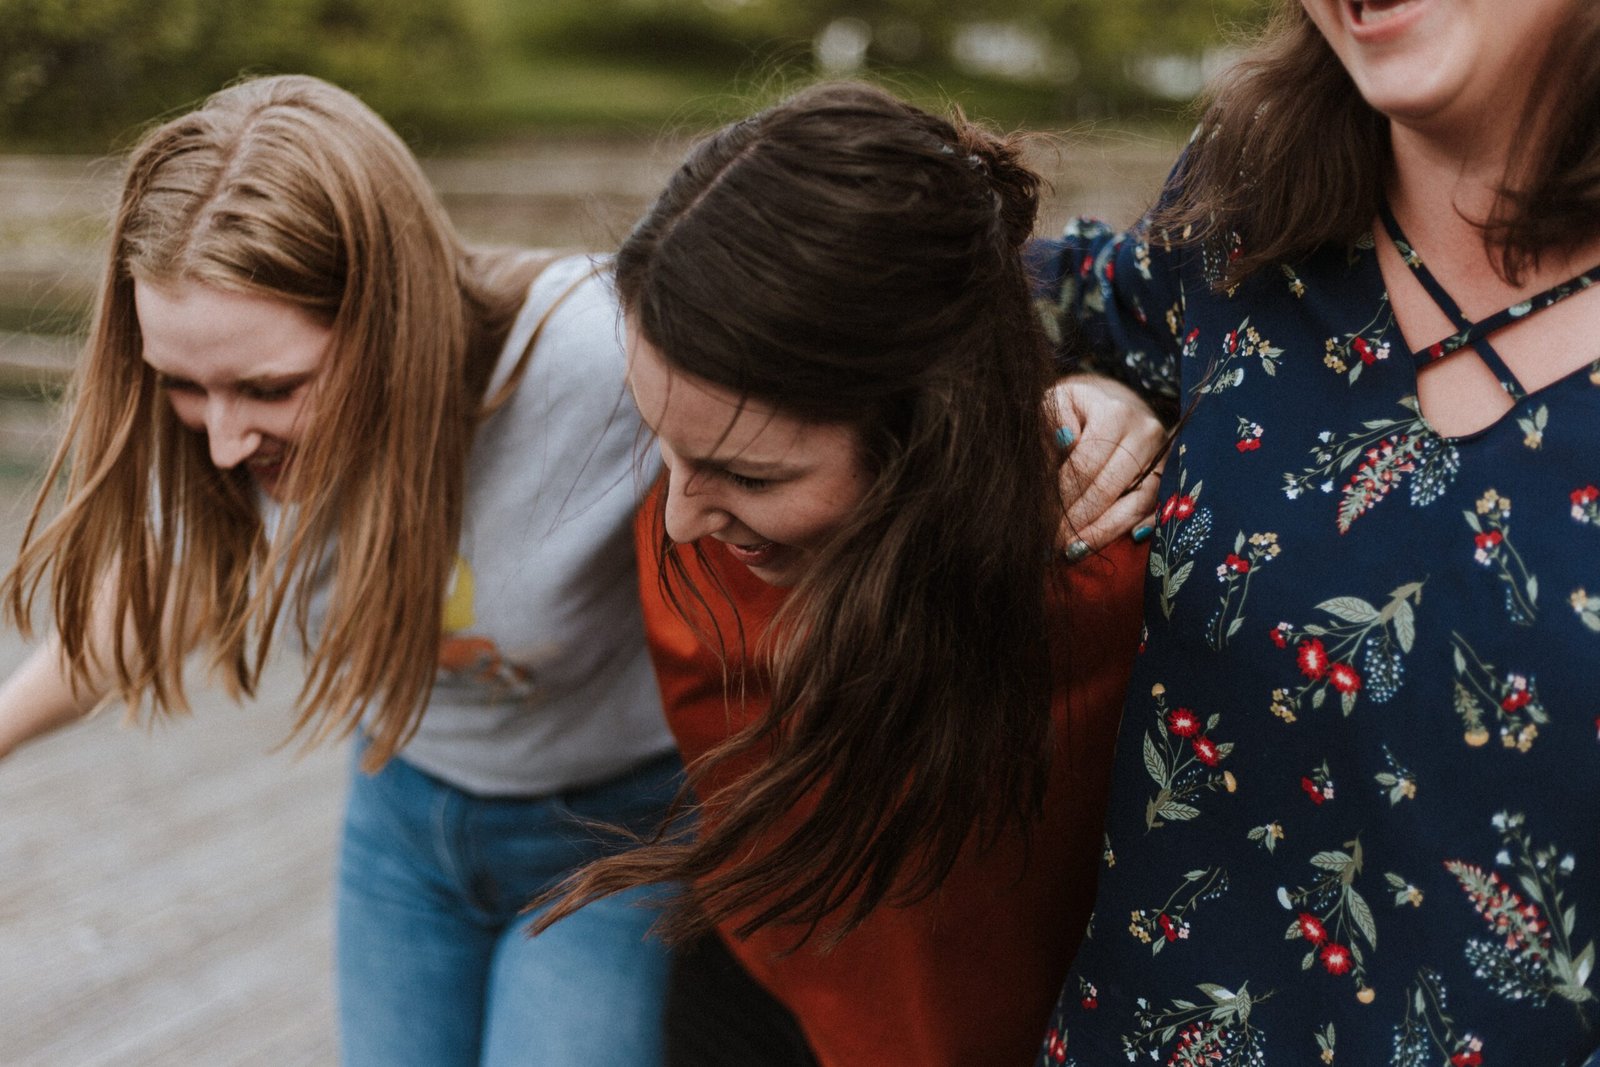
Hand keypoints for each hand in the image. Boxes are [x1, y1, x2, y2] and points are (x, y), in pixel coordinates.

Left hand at [1050, 374, 1168, 556]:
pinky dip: (1137, 528)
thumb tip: (1064, 440)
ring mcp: (1162, 456)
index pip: (1086, 465)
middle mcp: (1145, 433)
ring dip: (1104, 531)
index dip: (1063, 496)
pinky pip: (1156, 509)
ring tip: (1075, 549)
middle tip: (1054, 541)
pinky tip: (1114, 542)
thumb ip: (1052, 421)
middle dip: (1079, 519)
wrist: (1111, 404)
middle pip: (1109, 487)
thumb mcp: (1058, 404)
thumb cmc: (1076, 409)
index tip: (1043, 519)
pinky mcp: (1171, 475)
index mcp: (1116, 413)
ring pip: (1136, 503)